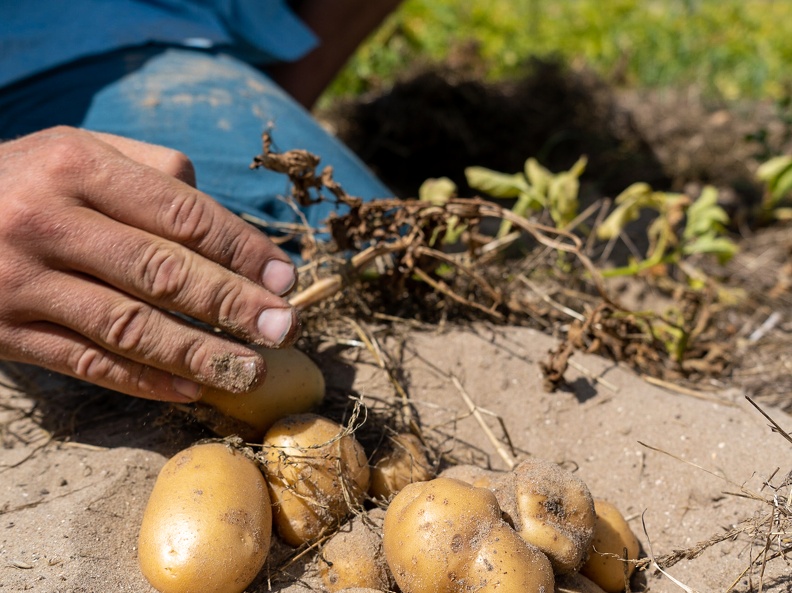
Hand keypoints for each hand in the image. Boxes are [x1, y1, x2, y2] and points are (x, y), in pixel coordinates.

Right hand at [0, 126, 299, 401]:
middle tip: (285, 328)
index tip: (285, 279)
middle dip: (233, 304)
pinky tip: (189, 390)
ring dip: (198, 354)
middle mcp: (47, 220)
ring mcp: (20, 282)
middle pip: (163, 271)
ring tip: (251, 371)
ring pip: (128, 327)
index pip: (182, 214)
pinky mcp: (4, 332)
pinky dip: (143, 380)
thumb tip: (227, 226)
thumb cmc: (22, 179)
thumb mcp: (76, 151)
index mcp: (76, 165)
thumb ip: (152, 173)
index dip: (242, 249)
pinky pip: (86, 362)